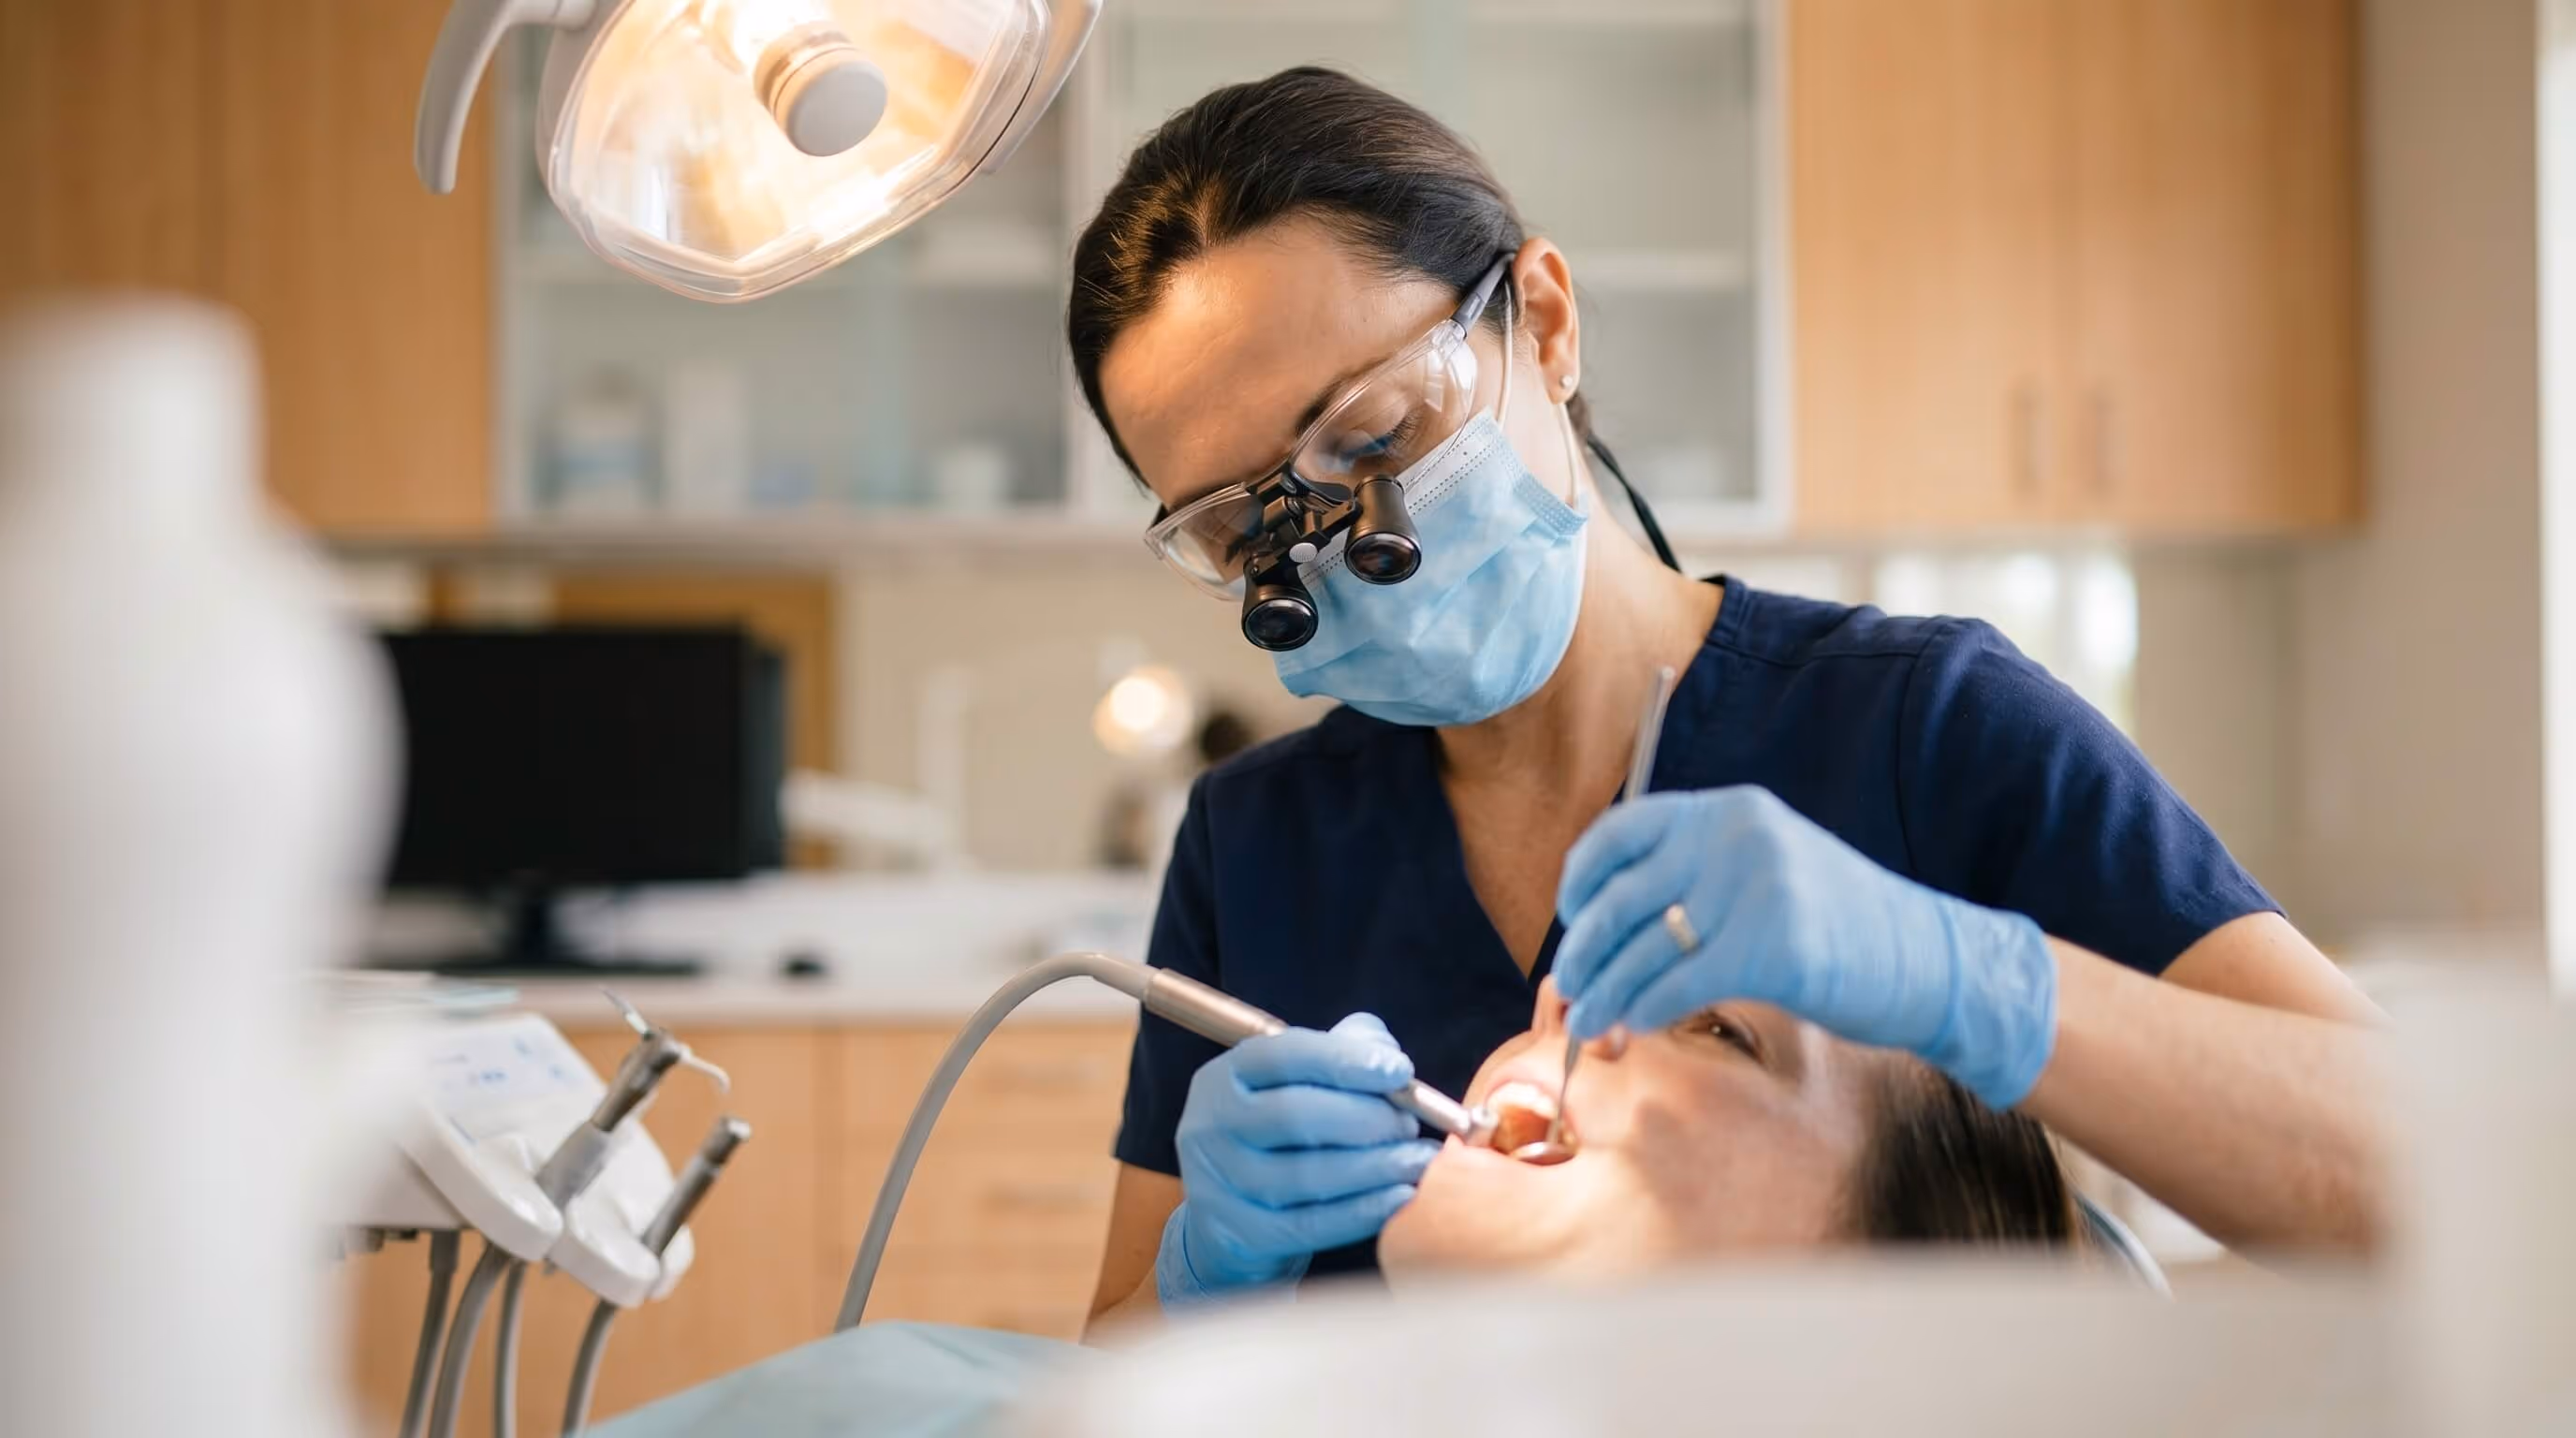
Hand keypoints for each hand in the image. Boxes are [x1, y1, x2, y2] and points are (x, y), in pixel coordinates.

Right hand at [1157, 1012, 1440, 1307]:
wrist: (1228, 1219)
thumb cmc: (1280, 1135)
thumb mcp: (1299, 1082)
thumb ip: (1345, 1050)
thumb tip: (1386, 1054)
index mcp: (1226, 1076)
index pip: (1283, 1056)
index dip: (1345, 1060)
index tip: (1400, 1071)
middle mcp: (1211, 1125)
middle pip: (1295, 1115)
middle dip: (1367, 1118)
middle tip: (1410, 1125)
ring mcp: (1218, 1184)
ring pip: (1306, 1175)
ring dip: (1375, 1167)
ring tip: (1420, 1161)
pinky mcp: (1238, 1234)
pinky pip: (1310, 1225)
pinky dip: (1362, 1211)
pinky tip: (1400, 1197)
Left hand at [1551, 787, 2056, 1109]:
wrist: (1931, 959)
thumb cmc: (1836, 929)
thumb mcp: (1763, 871)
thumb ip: (1693, 879)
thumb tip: (1598, 929)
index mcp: (1729, 810)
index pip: (1622, 830)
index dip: (1581, 879)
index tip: (1571, 920)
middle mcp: (1738, 836)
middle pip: (1622, 897)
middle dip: (1585, 951)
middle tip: (1569, 990)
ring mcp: (1758, 887)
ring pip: (1643, 947)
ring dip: (1604, 992)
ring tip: (1588, 1023)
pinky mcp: (1774, 947)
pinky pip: (1679, 983)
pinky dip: (1645, 1009)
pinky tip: (1636, 1026)